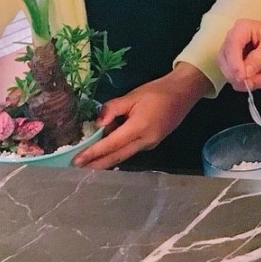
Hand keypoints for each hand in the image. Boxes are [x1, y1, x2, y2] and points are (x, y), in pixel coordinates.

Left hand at [73, 64, 210, 169]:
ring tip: (88, 162)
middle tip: (77, 170)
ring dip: (106, 159)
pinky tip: (108, 149)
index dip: (93, 153)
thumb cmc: (157, 91)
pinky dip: (117, 151)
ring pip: (124, 156)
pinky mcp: (152, 143)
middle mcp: (145, 141)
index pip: (111, 144)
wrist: (184, 92)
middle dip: (96, 165)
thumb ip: (112, 108)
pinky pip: (131, 150)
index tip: (76, 161)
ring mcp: (150, 144)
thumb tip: (98, 123)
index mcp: (139, 127)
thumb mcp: (132, 95)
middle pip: (116, 157)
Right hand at [218, 18, 260, 91]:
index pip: (231, 47)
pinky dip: (248, 84)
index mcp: (241, 29)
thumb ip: (259, 59)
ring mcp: (233, 53)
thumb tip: (244, 73)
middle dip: (240, 76)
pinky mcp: (236, 64)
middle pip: (225, 62)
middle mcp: (232, 40)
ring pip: (229, 73)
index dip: (234, 64)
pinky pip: (236, 78)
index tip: (243, 78)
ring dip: (246, 82)